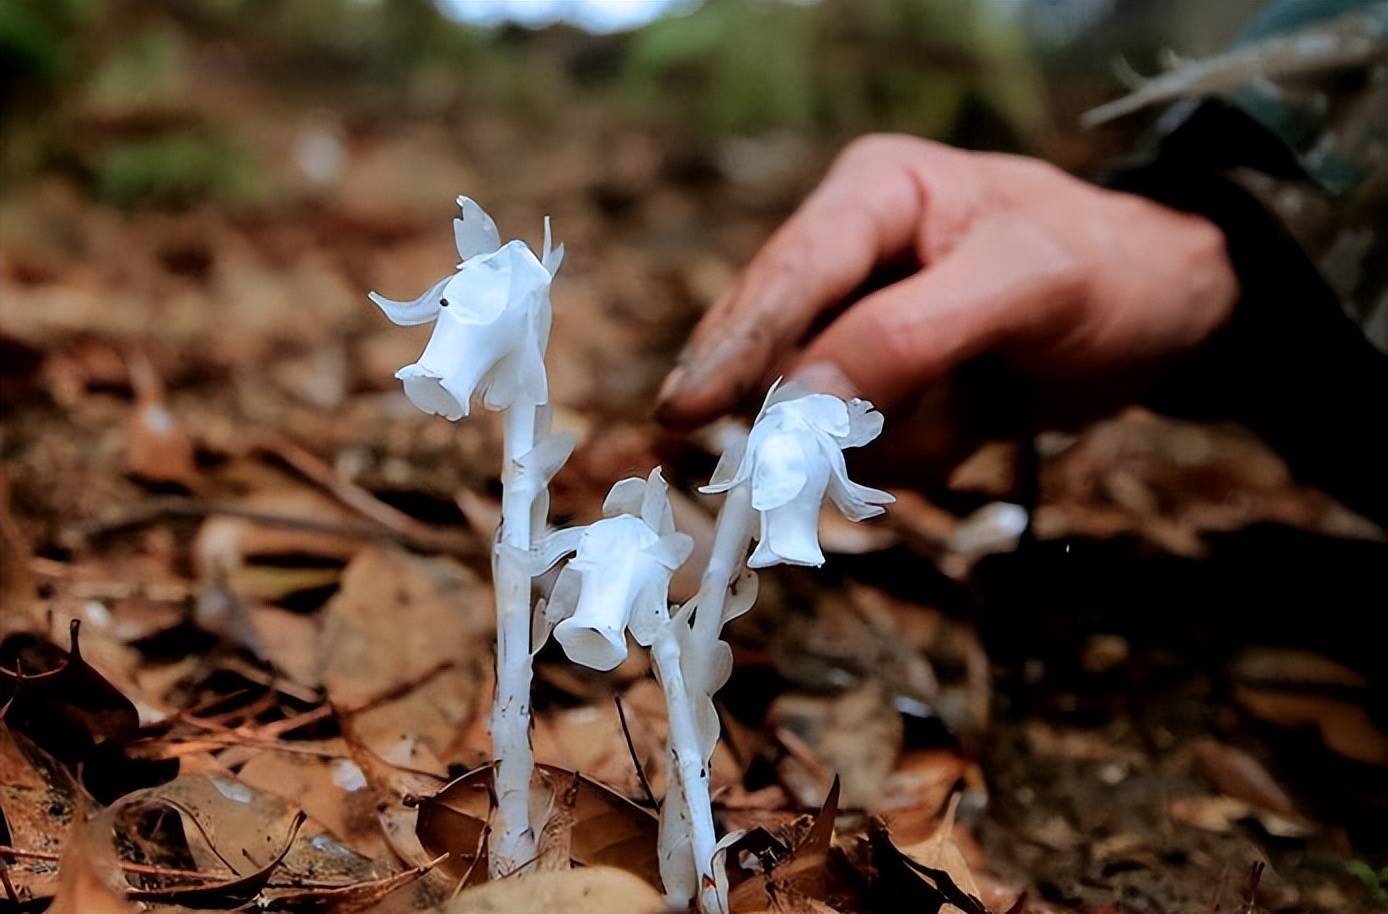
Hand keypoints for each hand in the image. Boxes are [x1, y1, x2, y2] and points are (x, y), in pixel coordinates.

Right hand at [656, 135, 1238, 465]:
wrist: (1167, 317)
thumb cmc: (1110, 273)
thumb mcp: (1026, 286)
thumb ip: (908, 334)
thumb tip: (798, 401)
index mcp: (872, 195)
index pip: (786, 276)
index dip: (731, 346)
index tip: (682, 414)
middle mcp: (850, 260)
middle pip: (777, 354)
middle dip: (814, 414)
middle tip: (815, 466)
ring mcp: (862, 332)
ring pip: (815, 417)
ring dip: (893, 438)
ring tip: (970, 408)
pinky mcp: (884, 391)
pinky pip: (862, 450)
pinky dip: (915, 456)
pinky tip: (970, 423)